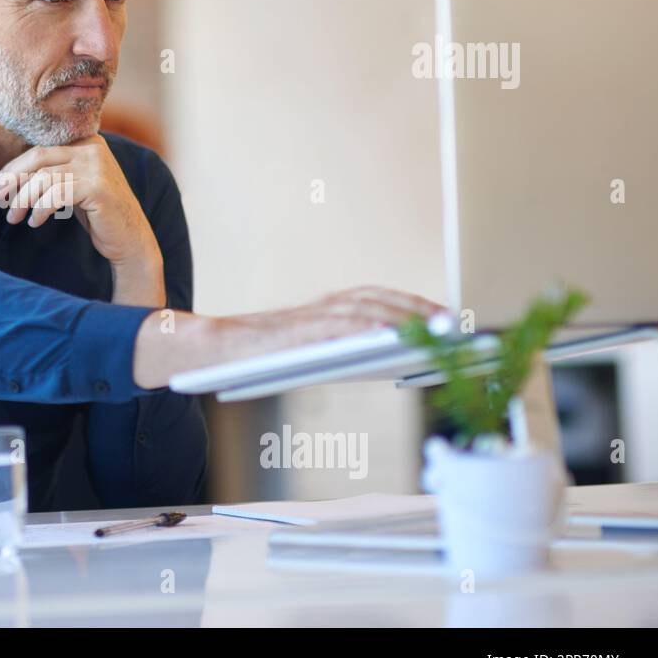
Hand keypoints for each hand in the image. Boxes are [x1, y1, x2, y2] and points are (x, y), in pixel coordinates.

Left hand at [0, 136, 163, 305]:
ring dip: (22, 199)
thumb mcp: (73, 185)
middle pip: (38, 157)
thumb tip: (8, 174)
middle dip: (11, 179)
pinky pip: (56, 194)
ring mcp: (96, 166)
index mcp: (86, 141)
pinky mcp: (97, 187)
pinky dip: (40, 209)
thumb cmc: (97, 214)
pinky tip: (34, 222)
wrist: (131, 240)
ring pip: (44, 177)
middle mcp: (93, 148)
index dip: (14, 167)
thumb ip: (51, 173)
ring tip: (13, 217)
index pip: (39, 149)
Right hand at [131, 287, 444, 389]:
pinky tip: (389, 336)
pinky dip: (363, 327)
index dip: (412, 304)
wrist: (204, 354)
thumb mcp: (305, 355)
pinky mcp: (292, 334)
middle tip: (453, 324)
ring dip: (400, 314)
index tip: (447, 317)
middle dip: (417, 308)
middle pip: (376, 298)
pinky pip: (333, 327)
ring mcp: (305, 319)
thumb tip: (388, 357)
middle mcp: (318, 309)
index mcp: (323, 314)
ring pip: (361, 307)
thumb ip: (338, 351)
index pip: (376, 300)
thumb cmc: (254, 360)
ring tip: (432, 329)